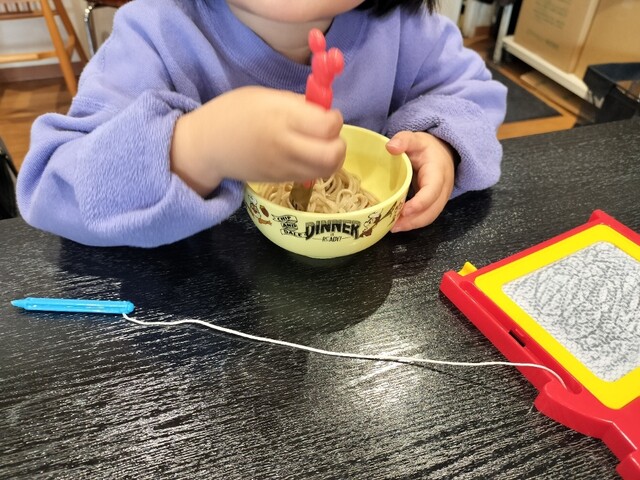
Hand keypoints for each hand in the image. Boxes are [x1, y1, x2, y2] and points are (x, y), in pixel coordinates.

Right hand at [170, 86, 345, 196]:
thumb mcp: (266, 97)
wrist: (208, 145)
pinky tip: (306, 156)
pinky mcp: (281, 180)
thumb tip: (323, 112)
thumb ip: (297, 105)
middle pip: (333, 154)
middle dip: (339, 143)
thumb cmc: (235, 113)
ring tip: (319, 145)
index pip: (328, 125)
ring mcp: (284, 167)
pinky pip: (313, 176)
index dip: (334, 119)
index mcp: (282, 117)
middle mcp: (286, 145)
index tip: (324, 114)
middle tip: (328, 135)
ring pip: (327, 170)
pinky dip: (318, 167)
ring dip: (331, 157)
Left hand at [385, 131, 455, 232]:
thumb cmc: (426, 147)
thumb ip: (404, 140)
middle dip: (413, 220)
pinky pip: (427, 216)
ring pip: (430, 216)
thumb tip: (391, 147)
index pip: (432, 191)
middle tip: (393, 225)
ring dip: (412, 224)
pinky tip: (399, 224)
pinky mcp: (435, 203)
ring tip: (393, 228)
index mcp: (438, 172)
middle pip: (432, 210)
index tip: (403, 211)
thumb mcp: (415, 138)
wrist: (442, 152)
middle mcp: (443, 188)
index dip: (419, 203)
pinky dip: (414, 222)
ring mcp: (441, 198)